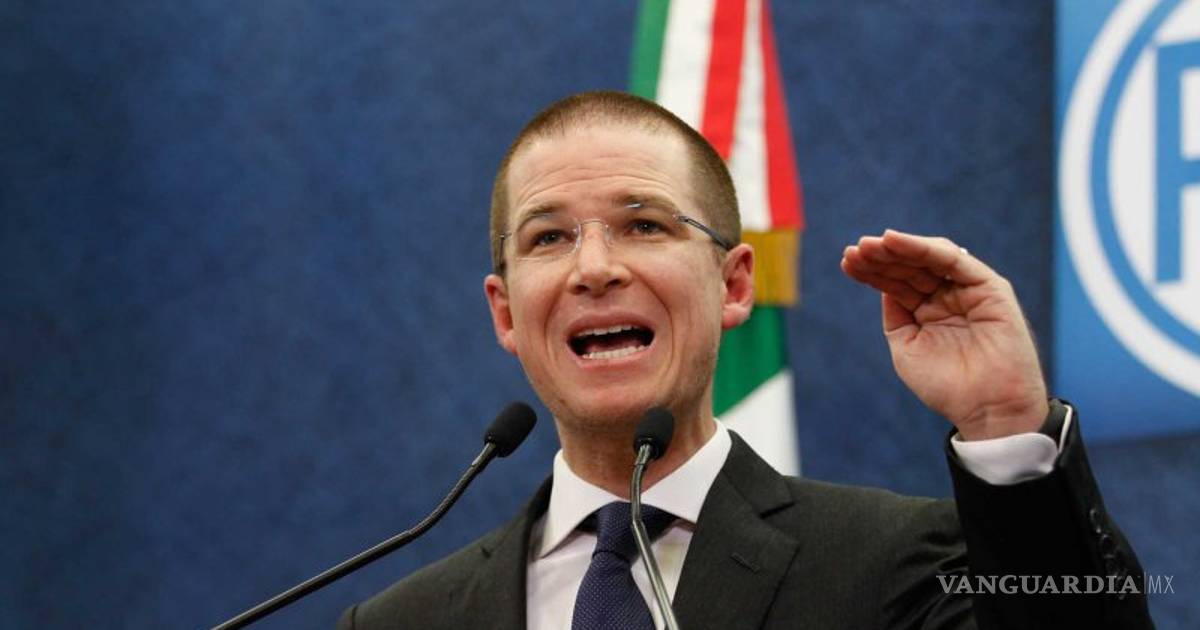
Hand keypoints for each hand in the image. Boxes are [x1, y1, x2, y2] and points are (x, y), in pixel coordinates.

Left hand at [840, 230, 1048, 439]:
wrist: (987, 410)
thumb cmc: (947, 386)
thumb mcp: (907, 347)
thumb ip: (895, 315)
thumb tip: (882, 285)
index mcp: (928, 311)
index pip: (897, 282)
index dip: (872, 271)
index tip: (846, 262)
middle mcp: (948, 296)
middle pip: (910, 267)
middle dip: (881, 257)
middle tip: (854, 250)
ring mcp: (968, 290)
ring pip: (929, 258)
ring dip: (898, 248)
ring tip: (869, 245)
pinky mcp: (989, 287)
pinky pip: (953, 260)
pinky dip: (924, 248)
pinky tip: (895, 241)